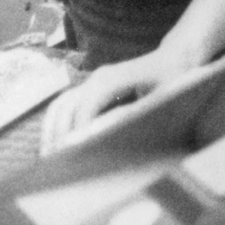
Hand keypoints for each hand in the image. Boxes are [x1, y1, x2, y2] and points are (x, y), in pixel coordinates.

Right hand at [41, 47, 195, 153]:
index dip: (77, 133)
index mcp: (113, 79)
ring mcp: (92, 81)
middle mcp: (98, 78)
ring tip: (50, 157)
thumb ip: (129, 115)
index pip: (85, 109)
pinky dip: (56, 123)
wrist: (173, 60)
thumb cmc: (172, 80)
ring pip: (60, 106)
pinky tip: (56, 143)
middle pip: (66, 108)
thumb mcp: (158, 100)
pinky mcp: (90, 87)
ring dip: (52, 130)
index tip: (72, 157)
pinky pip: (66, 105)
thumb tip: (97, 132)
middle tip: (56, 165)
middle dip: (58, 136)